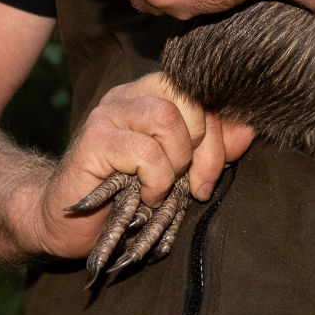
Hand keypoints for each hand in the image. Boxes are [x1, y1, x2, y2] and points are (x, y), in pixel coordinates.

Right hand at [10, 73, 253, 259]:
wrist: (66, 223)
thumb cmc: (125, 197)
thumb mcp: (178, 172)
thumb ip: (212, 148)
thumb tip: (249, 127)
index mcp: (150, 95)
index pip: (199, 91)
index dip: (216, 131)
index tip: (209, 173)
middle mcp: (128, 95)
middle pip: (187, 100)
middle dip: (202, 148)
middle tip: (191, 184)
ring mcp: (108, 114)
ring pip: (167, 118)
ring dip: (175, 163)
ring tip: (161, 187)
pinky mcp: (93, 139)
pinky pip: (145, 152)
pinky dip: (154, 181)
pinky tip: (143, 197)